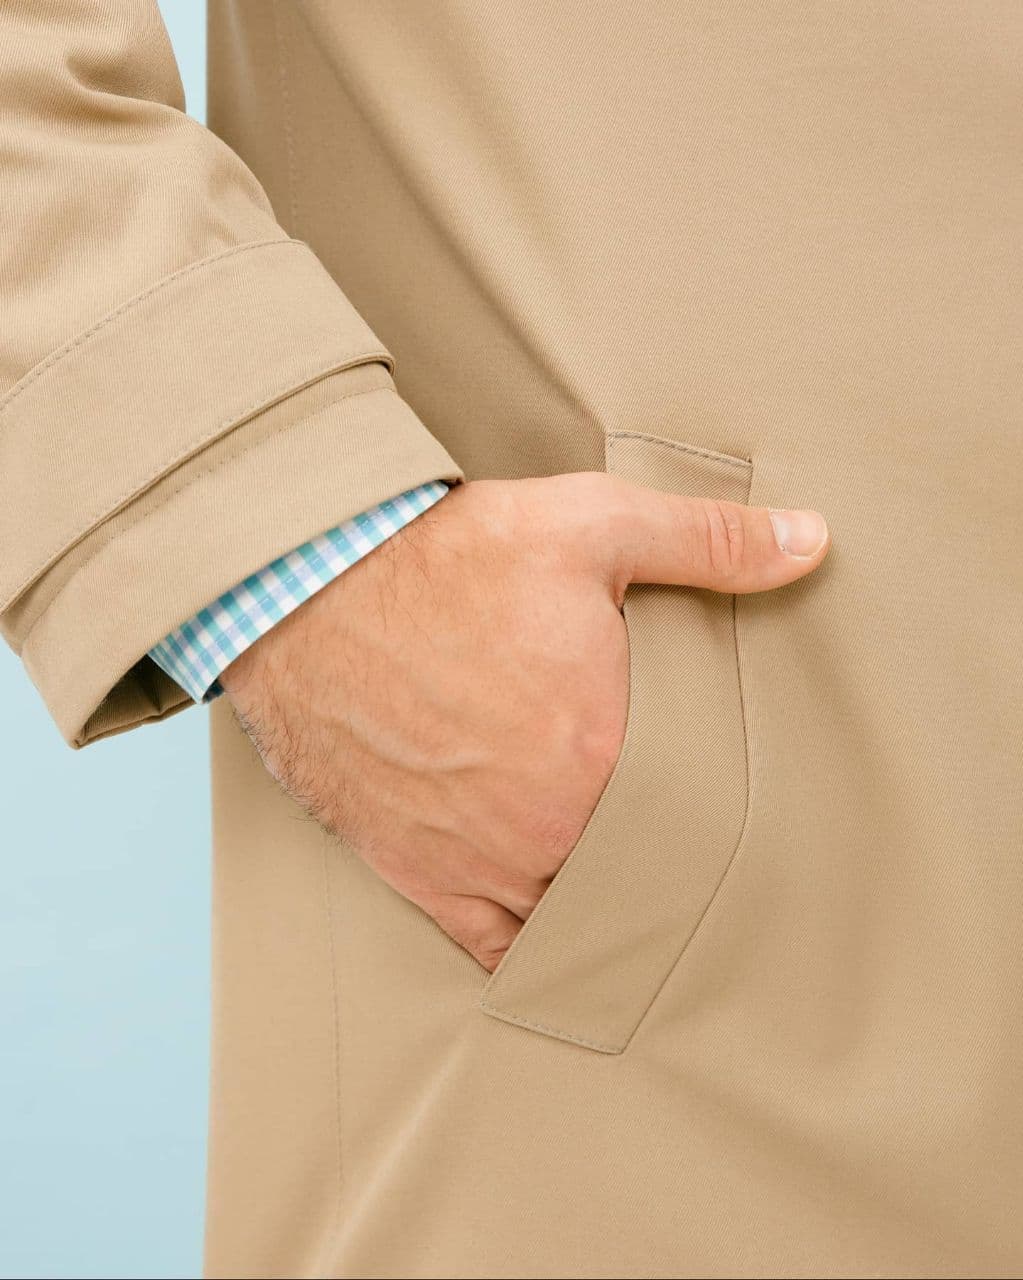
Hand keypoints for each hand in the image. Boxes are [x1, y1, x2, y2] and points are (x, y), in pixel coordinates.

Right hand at [220, 474, 828, 969]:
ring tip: (632, 898)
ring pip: (573, 919)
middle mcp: (549, 827)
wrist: (305, 589)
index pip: (699, 813)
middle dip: (663, 860)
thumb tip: (812, 541)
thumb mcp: (589, 525)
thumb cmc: (446, 557)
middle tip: (685, 848)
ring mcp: (482, 861)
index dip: (717, 805)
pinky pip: (491, 946)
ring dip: (603, 909)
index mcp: (604, 752)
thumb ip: (708, 542)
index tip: (736, 800)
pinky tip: (557, 945)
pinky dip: (530, 950)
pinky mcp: (420, 874)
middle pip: (639, 875)